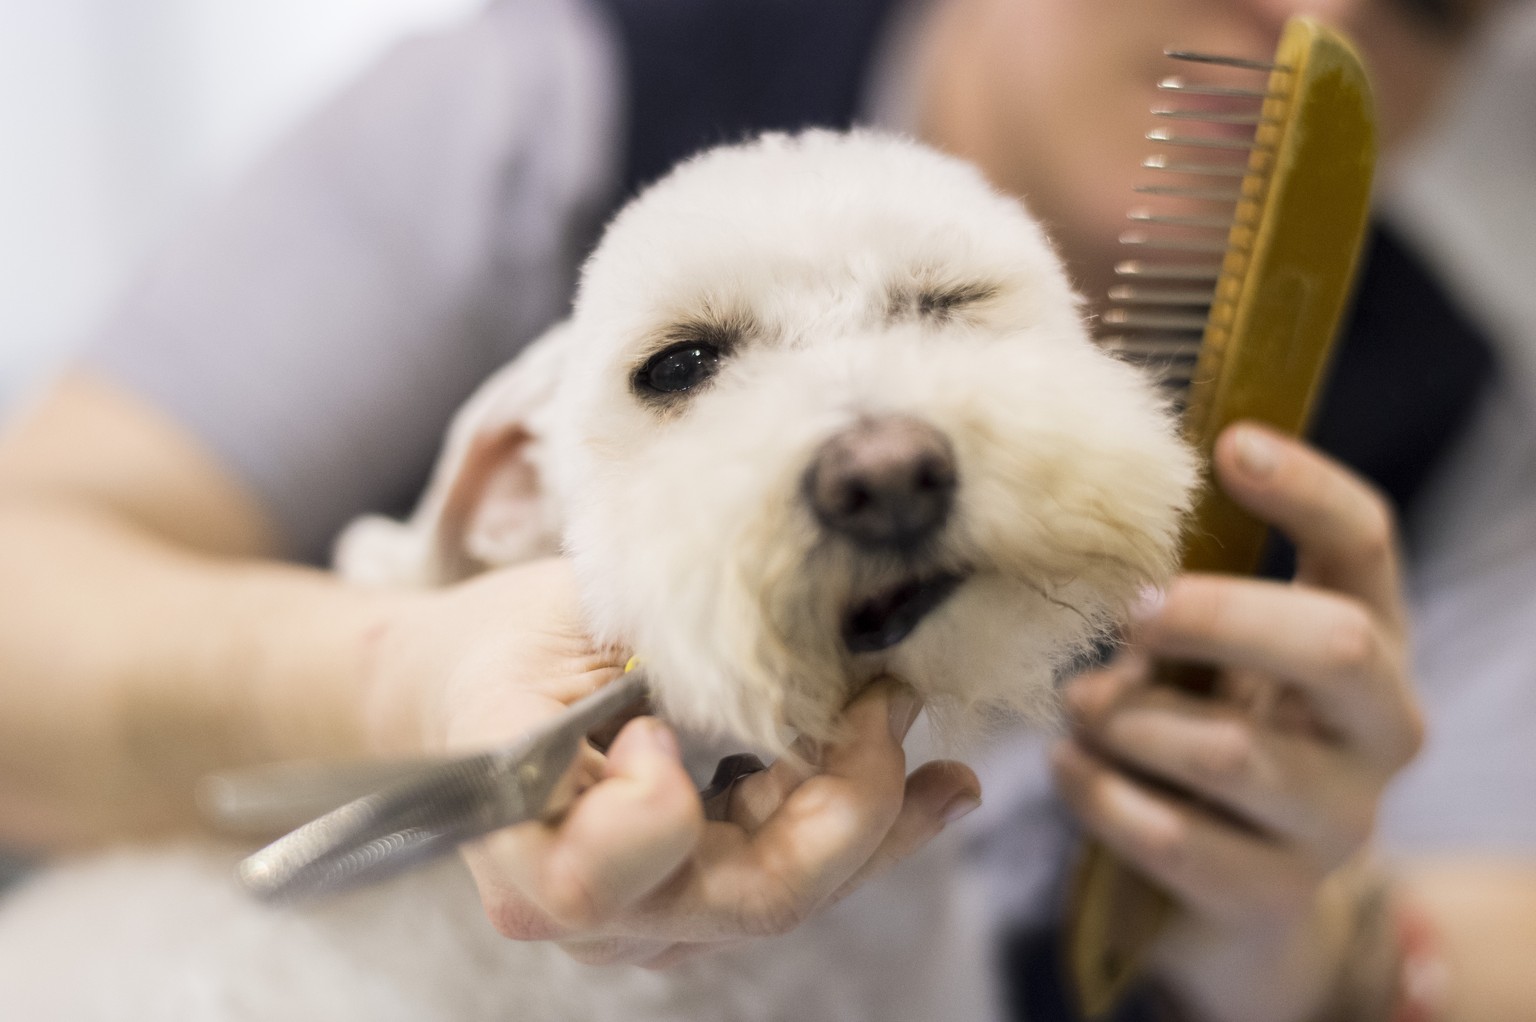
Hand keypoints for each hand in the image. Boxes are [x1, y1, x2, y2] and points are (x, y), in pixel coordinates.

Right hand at [363, 558, 980, 966]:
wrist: (472, 692)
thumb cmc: (510, 642)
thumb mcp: (565, 616)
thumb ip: (659, 647)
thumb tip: (811, 655)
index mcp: (521, 839)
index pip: (599, 878)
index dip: (654, 811)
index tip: (667, 723)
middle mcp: (589, 913)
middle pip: (746, 899)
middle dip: (847, 806)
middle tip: (890, 706)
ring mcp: (651, 920)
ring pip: (792, 895)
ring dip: (879, 823)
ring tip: (950, 769)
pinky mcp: (697, 901)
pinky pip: (795, 879)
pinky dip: (868, 832)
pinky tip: (939, 790)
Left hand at [1052, 424, 1424, 1021]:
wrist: (1234, 889)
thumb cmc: (1208, 730)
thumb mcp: (1208, 656)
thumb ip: (1178, 602)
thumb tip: (1092, 555)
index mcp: (1367, 639)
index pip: (1367, 543)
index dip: (1307, 488)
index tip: (1231, 443)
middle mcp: (1379, 727)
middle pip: (1334, 642)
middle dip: (1216, 614)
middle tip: (1128, 613)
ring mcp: (1338, 819)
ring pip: (1233, 750)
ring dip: (1129, 719)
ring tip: (1077, 704)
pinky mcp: (1275, 892)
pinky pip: (1172, 835)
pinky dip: (1097, 792)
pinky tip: (1065, 765)